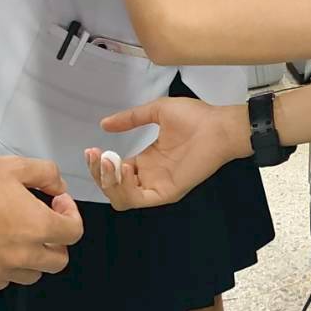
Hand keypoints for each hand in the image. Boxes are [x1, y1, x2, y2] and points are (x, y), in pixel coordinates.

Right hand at [0, 156, 82, 288]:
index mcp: (36, 227)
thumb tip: (58, 187)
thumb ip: (46, 174)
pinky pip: (4, 280)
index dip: (70, 214)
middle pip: (58, 261)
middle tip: (44, 219)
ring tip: (20, 232)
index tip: (56, 201)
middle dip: (57, 240)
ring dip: (34, 256)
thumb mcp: (13, 166)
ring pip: (32, 275)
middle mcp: (21, 256)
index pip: (74, 233)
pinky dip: (9, 267)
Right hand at [85, 98, 248, 210]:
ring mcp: (157, 186)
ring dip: (109, 182)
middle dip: (98, 174)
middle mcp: (148, 176)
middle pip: (113, 188)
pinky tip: (127, 168)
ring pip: (122, 199)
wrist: (218, 125)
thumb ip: (131, 118)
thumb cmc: (194, 117)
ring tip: (108, 162)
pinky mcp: (167, 192)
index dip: (100, 164)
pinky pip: (139, 199)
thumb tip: (104, 123)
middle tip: (96, 155)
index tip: (92, 149)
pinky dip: (126, 188)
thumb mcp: (157, 111)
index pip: (114, 172)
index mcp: (146, 160)